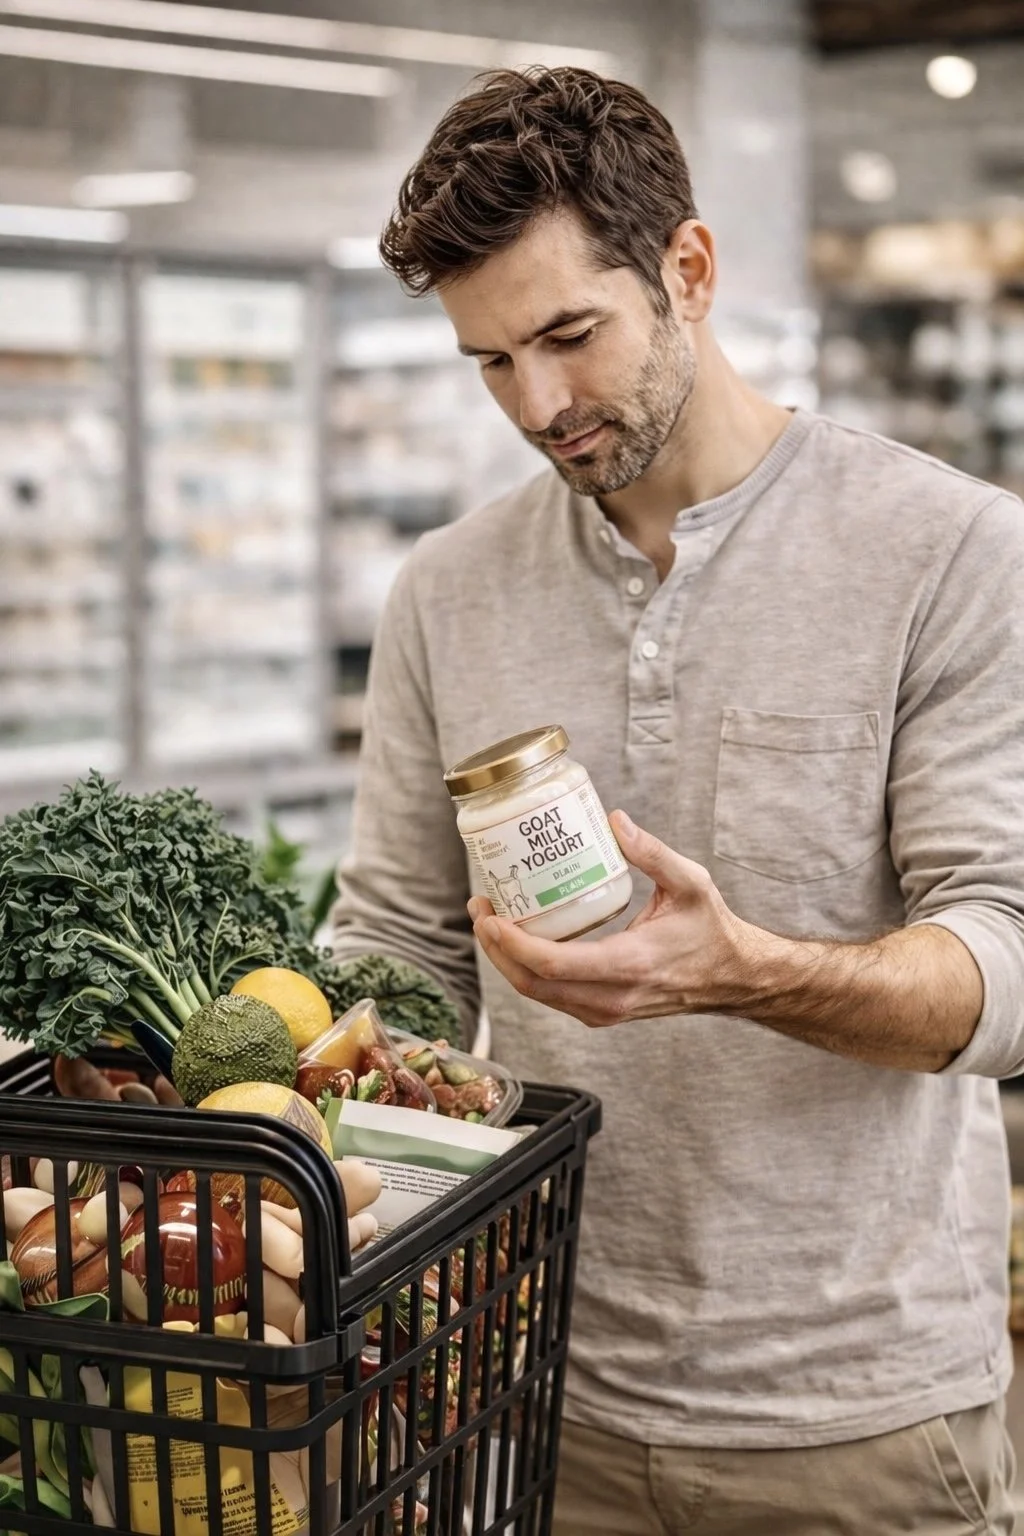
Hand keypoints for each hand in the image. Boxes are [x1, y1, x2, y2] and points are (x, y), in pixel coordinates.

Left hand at [468, 810, 751, 1027]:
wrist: (732, 979)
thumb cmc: (712, 932)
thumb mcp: (690, 883)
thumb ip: (652, 853)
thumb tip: (614, 821)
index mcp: (631, 964)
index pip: (554, 965)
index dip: (512, 944)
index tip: (490, 915)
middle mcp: (612, 996)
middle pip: (533, 985)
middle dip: (496, 949)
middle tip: (481, 909)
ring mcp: (605, 1010)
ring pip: (538, 995)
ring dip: (507, 961)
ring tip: (491, 921)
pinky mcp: (602, 1012)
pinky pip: (552, 997)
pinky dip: (527, 971)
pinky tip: (519, 940)